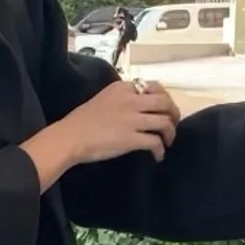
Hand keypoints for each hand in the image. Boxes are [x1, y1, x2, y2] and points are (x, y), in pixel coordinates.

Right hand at [60, 80, 181, 164]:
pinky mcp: (132, 138)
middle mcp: (131, 100)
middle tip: (172, 125)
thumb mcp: (102, 99)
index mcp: (123, 88)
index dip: (161, 100)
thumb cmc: (81, 121)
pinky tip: (157, 156)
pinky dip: (160, 150)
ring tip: (168, 142)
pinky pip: (155, 142)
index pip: (153, 88)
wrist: (70, 137)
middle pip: (165, 102)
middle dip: (174, 114)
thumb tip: (133, 109)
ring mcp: (132, 119)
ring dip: (170, 133)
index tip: (161, 110)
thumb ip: (120, 100)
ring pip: (165, 122)